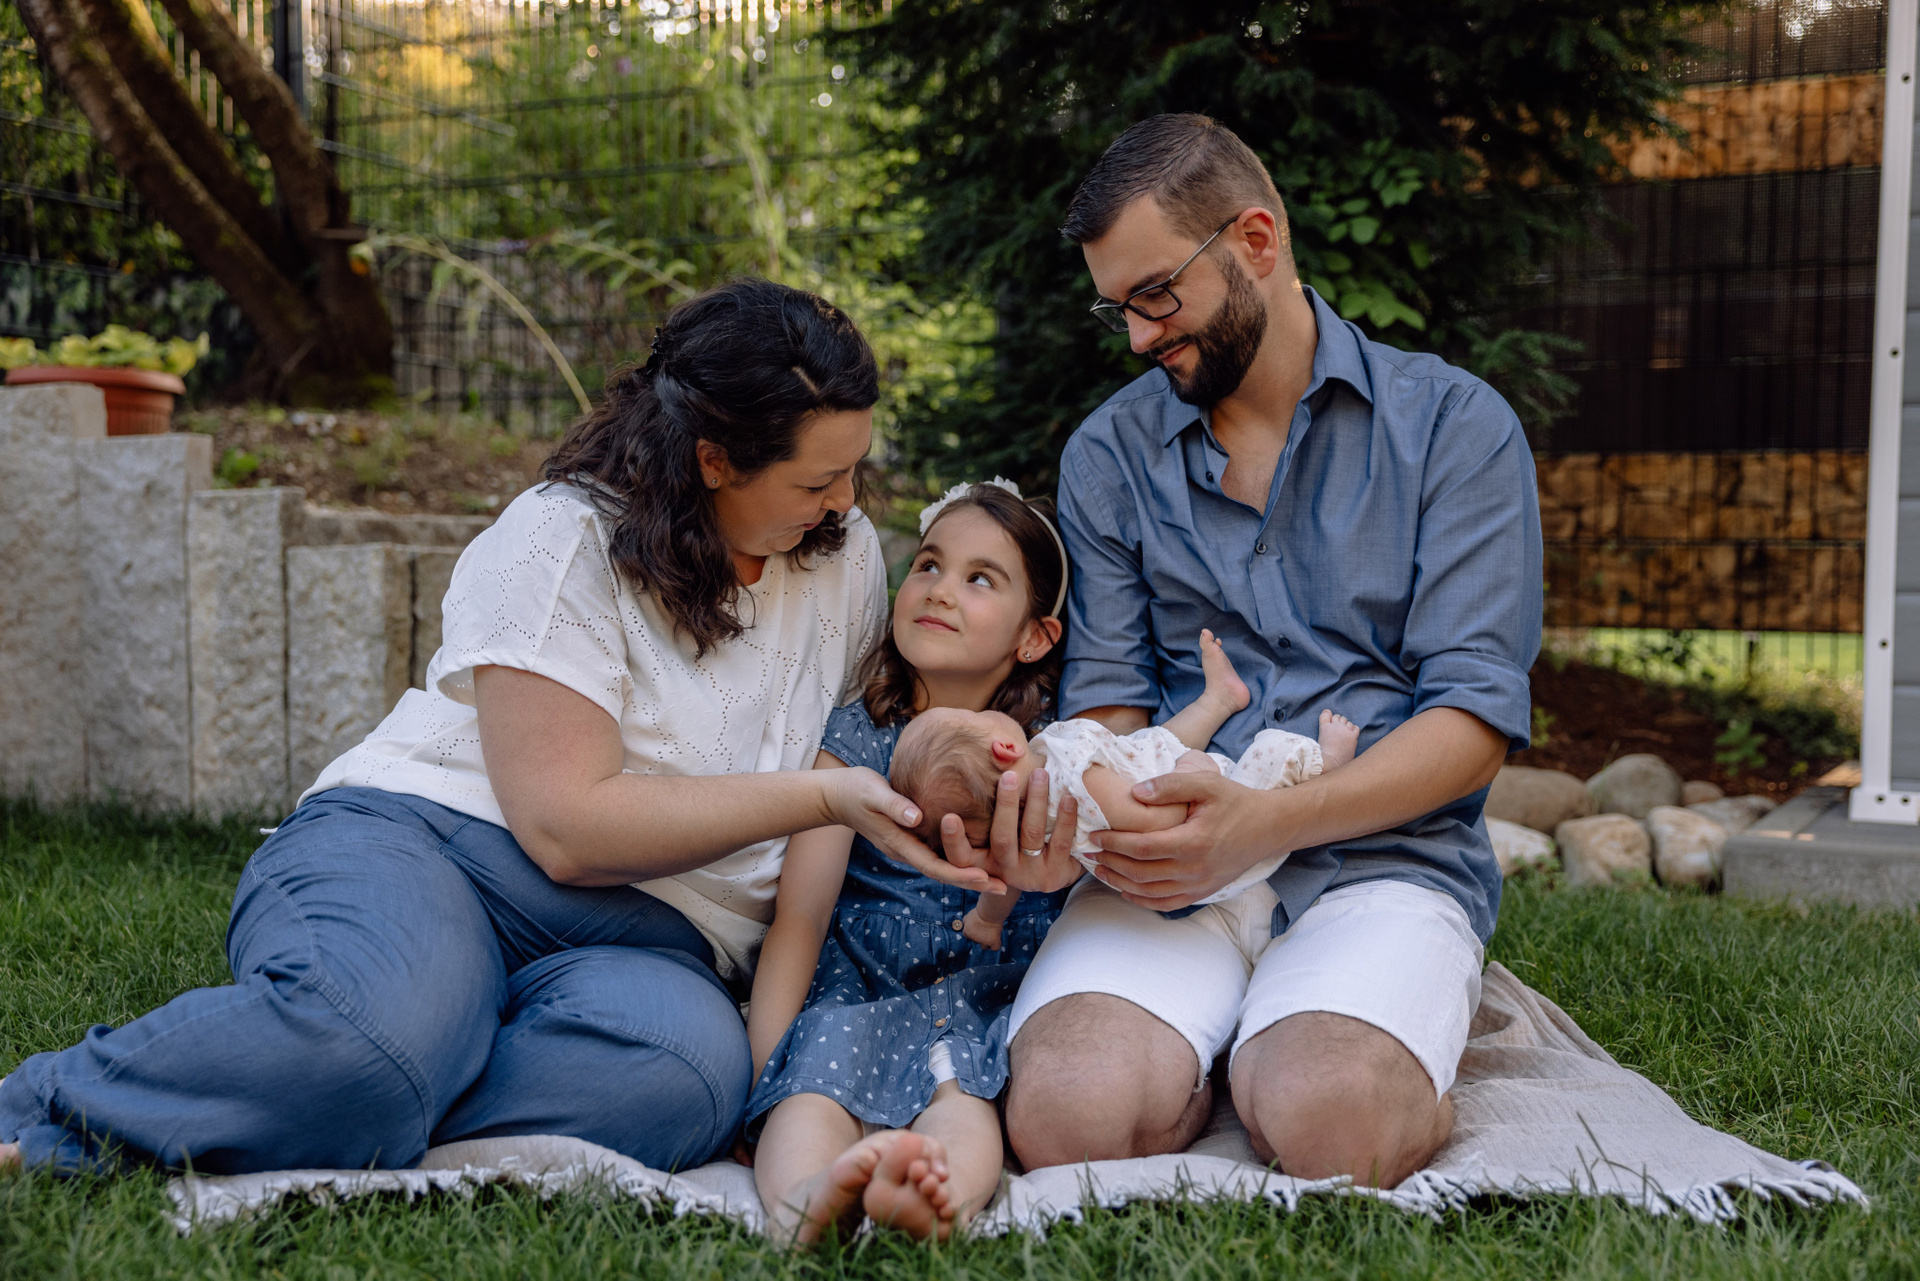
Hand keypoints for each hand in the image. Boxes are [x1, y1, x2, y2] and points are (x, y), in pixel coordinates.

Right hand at [825, 767, 1005, 894]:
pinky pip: (941, 852)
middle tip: (1004, 887)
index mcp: (900, 844)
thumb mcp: (873, 793)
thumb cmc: (856, 790)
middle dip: (974, 881)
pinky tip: (980, 853)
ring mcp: (910, 846)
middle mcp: (908, 850)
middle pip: (945, 872)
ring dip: (970, 872)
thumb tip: (916, 817)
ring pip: (944, 865)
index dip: (960, 874)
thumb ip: (894, 805)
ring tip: (1000, 876)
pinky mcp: (913, 837)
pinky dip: (961, 856)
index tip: (984, 878)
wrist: (837, 795)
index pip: (935, 866)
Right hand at [939, 767, 1085, 893]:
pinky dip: (1064, 817)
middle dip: (1006, 804)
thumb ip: (984, 812)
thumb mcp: (995, 833)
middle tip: (1009, 776)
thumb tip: (986, 763)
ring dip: (1037, 801)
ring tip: (1040, 774)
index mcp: (982, 863)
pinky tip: (1067, 797)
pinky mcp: (1056, 876)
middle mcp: (1003, 871)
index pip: (960, 856)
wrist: (1051, 872)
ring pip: (1032, 834)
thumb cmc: (1016, 840)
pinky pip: (1061, 842)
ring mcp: (1030, 876)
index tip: (949, 817)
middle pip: (1002, 838)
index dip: (953, 839)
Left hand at [960, 906, 1003, 950]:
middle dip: (980, 936)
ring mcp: (984, 941)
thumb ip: (966, 920)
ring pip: (985, 946)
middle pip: (976, 941)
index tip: (978, 928)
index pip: (967, 935)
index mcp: (967, 931)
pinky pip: (994, 948)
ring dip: (987, 942)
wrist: (989, 912)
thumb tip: (964, 923)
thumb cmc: (980, 911)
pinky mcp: (993, 942)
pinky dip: (995, 945)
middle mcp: (974, 938)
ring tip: (991, 933)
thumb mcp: (969, 914)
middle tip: (986, 928)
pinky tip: (996, 939)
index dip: (973, 932)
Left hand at [1089, 769, 1291, 910]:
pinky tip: (1125, 890)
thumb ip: (1170, 785)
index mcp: (1193, 842)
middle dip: (1110, 862)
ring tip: (1099, 869)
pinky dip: (1142, 900)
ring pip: (1149, 892)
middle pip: (1141, 872)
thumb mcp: (1206, 783)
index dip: (1114, 842)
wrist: (1269, 827)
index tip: (1095, 835)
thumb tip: (1136, 793)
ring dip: (1120, 883)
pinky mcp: (1203, 892)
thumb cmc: (1236, 801)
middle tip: (1089, 851)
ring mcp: (1199, 885)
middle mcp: (1195, 869)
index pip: (1142, 847)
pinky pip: (1166, 904)